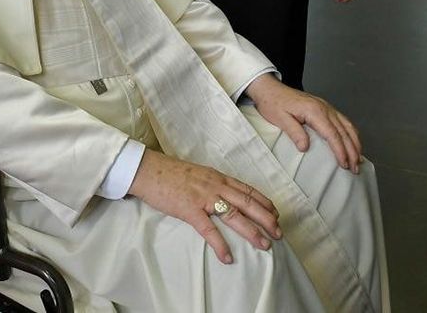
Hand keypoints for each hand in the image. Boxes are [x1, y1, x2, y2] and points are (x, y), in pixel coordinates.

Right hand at [128, 150, 281, 264]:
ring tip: (264, 245)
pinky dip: (220, 245)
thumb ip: (211, 183)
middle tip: (278, 233)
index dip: (264, 202)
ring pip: (234, 215)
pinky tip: (227, 257)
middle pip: (247, 202)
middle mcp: (215, 185)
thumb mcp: (196, 173)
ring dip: (251, 231)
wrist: (147, 170)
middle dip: (266, 218)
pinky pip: (209, 229)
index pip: (247, 189)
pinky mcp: (189, 209)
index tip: (276, 214)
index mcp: (217, 177)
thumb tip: (221, 194)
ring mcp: (203, 197)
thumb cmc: (168, 172)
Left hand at [246, 73, 361, 174]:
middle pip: (344, 132)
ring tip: (358, 159)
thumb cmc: (273, 103)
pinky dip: (351, 134)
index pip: (332, 134)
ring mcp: (326, 107)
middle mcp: (324, 108)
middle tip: (355, 168)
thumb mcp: (280, 119)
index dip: (340, 151)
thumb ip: (294, 132)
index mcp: (314, 111)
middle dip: (352, 151)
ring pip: (347, 126)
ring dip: (355, 143)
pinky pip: (343, 121)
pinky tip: (352, 142)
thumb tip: (305, 148)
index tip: (344, 164)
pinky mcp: (325, 108)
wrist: (270, 88)